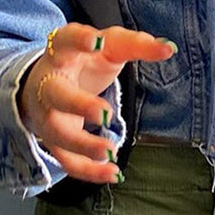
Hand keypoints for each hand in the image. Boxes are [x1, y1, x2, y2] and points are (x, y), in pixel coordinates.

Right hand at [17, 23, 176, 183]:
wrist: (44, 85)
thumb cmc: (84, 63)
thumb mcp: (108, 47)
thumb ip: (137, 45)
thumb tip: (169, 48)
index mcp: (62, 54)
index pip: (65, 41)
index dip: (78, 40)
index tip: (97, 42)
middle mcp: (49, 86)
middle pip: (57, 95)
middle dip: (80, 106)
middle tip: (106, 115)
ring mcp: (49, 117)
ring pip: (59, 135)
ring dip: (84, 146)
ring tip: (111, 153)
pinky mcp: (54, 143)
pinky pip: (68, 162)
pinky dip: (89, 172)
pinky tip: (114, 174)